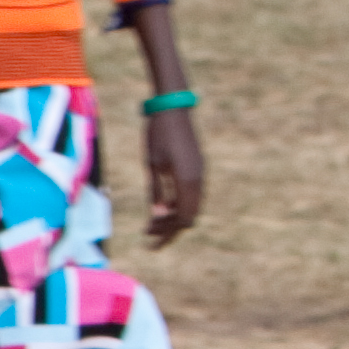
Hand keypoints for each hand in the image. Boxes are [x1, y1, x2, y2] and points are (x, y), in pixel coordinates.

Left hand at [143, 104, 208, 245]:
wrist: (173, 109)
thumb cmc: (158, 135)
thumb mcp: (152, 165)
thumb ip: (156, 191)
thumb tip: (156, 215)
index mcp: (187, 181)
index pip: (182, 218)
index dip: (167, 233)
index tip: (150, 240)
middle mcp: (198, 180)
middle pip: (188, 216)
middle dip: (169, 229)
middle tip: (148, 234)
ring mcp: (199, 173)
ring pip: (190, 206)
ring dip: (173, 217)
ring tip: (152, 222)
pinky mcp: (196, 167)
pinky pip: (190, 194)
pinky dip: (177, 204)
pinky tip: (161, 206)